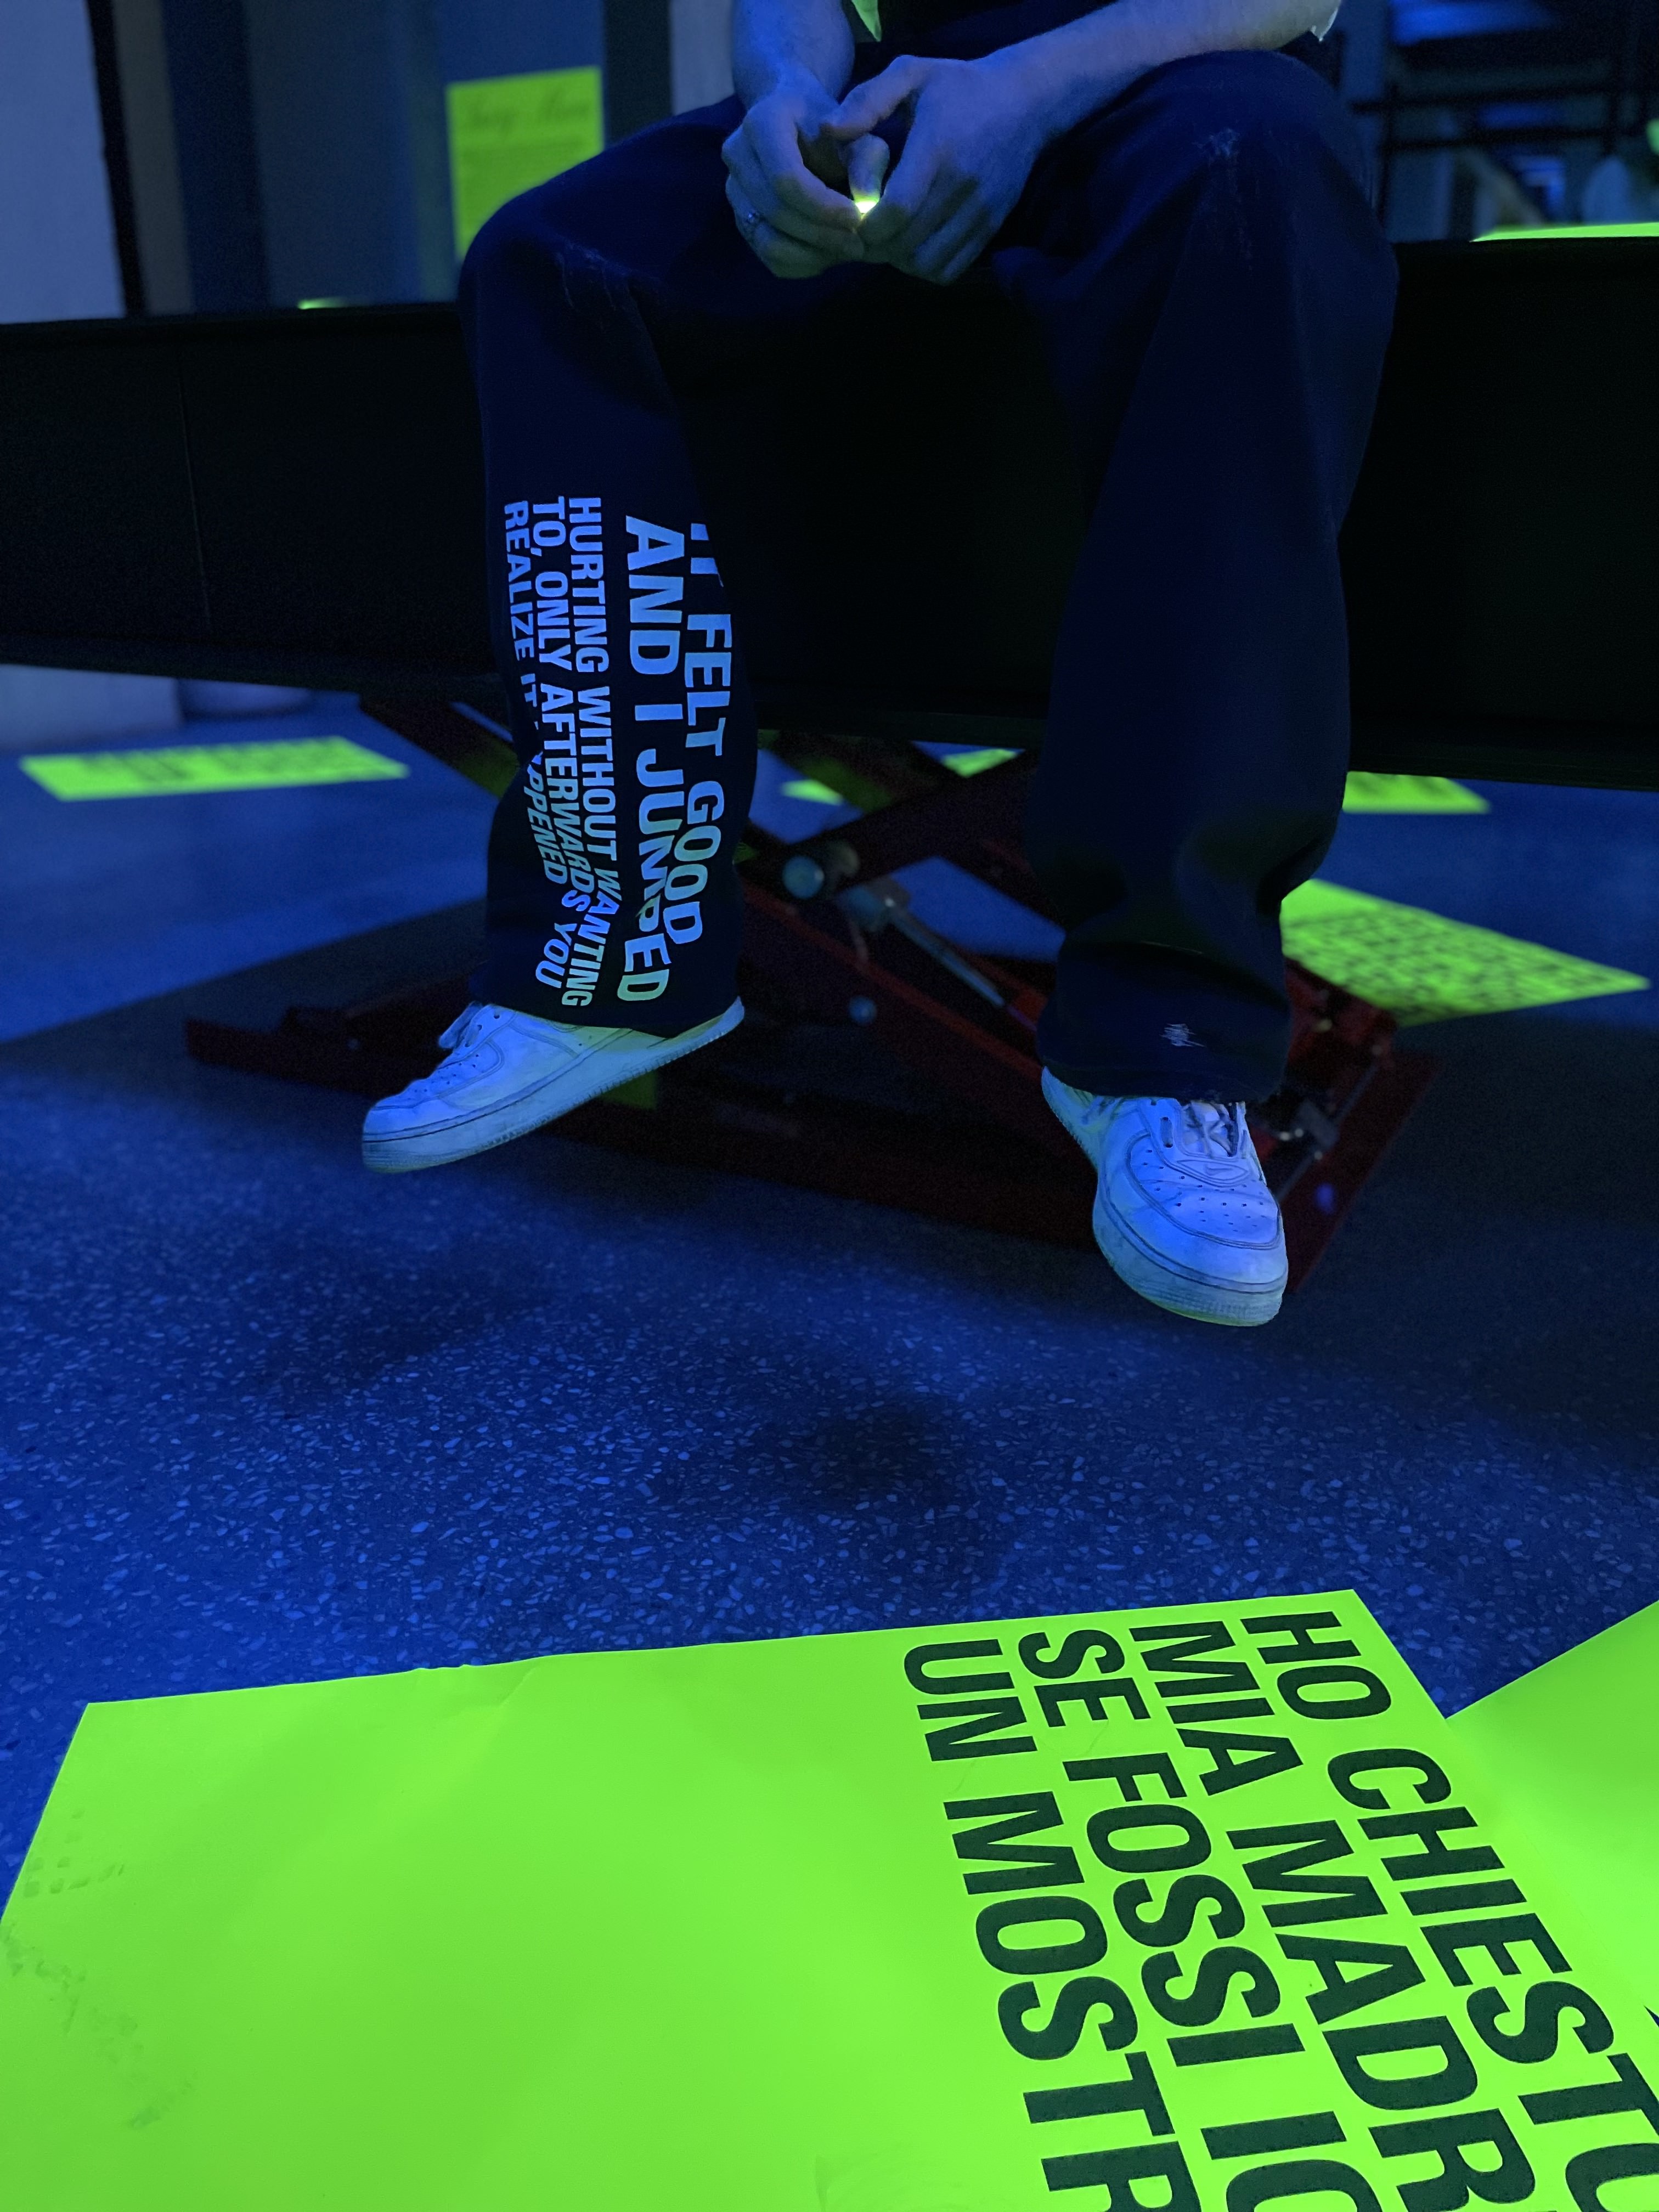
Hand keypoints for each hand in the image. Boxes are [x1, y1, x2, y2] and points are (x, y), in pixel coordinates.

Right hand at [722, 74, 869, 277]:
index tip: (857, 218)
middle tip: (858, 244)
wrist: (799, 124)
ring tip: (846, 250)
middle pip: (775, 212)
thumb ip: (868, 163)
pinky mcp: (740, 218)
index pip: (785, 178)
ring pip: (768, 241)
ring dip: (812, 255)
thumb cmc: (834, 128)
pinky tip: (828, 254)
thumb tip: (867, 204)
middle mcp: (737, 153)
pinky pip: (767, 256)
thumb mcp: (858, 134)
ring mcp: (733, 189)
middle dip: (821, 235)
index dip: (823, 207)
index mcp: (762, 122)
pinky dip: (801, 264)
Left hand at [824, 52, 1046, 283]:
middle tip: (860, 232)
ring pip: (926, 264)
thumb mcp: (911, 73)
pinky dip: (925, 267)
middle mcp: (962, 186)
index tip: (851, 217)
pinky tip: (914, 244)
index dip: (866, 225)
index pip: (896, 210)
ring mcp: (980, 211)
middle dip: (875, 246)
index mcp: (937, 149)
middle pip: (907, 244)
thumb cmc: (959, 85)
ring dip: (899, 260)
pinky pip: (950, 269)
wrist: (1026, 101)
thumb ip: (867, 100)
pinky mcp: (991, 227)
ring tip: (888, 238)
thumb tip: (828, 132)